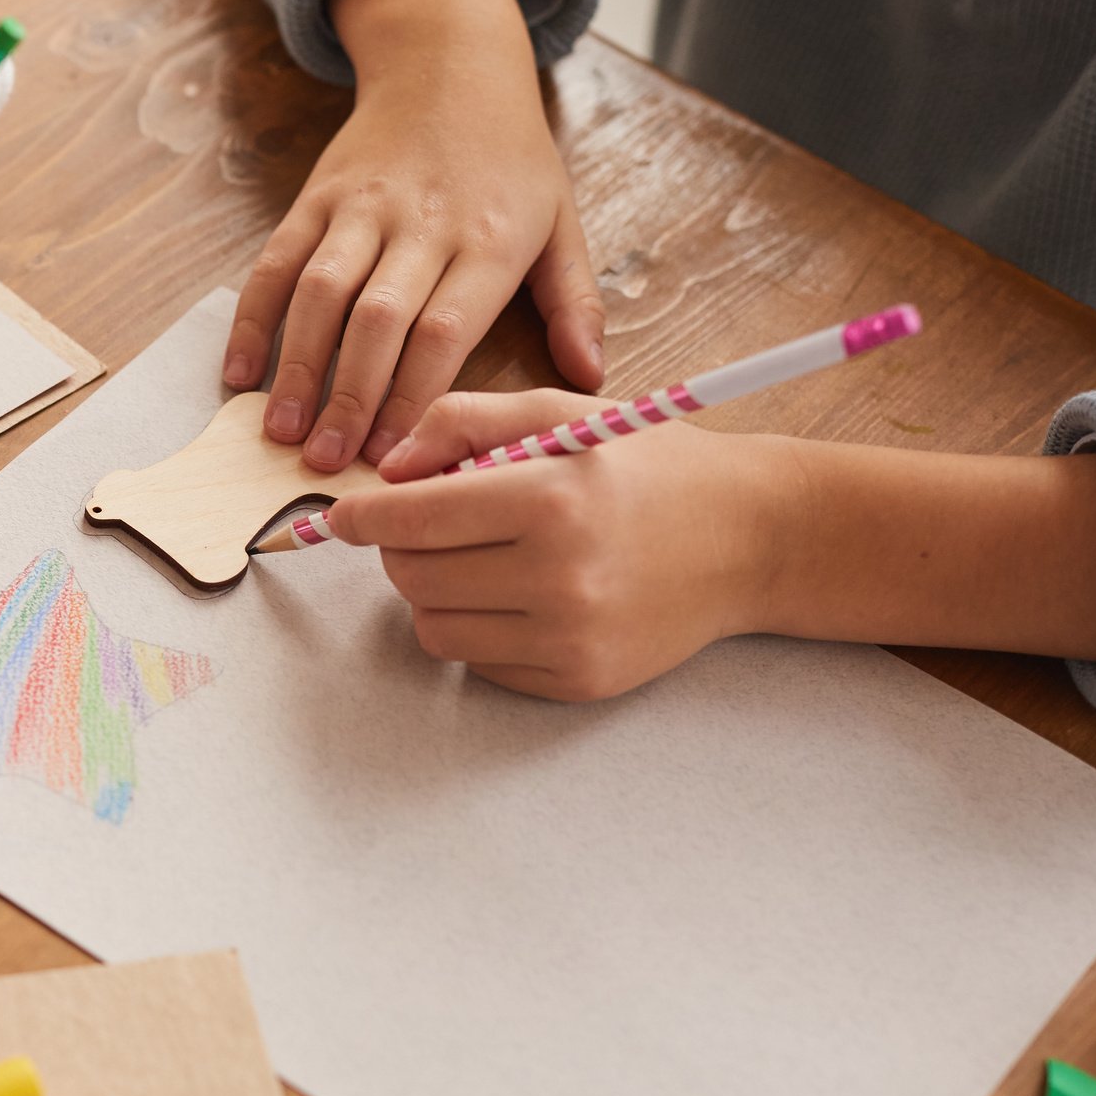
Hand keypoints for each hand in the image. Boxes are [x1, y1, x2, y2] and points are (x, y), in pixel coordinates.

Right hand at [226, 0, 604, 472]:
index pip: (443, 331)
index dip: (412, 397)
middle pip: (377, 321)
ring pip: (320, 294)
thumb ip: (574, 301)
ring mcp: (360, 208)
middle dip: (349, 398)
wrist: (450, 65)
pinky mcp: (315, 198)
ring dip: (297, 367)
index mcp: (489, 238)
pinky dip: (251, 320)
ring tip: (282, 432)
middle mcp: (421, 223)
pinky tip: (239, 374)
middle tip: (329, 464)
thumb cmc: (510, 160)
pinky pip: (275, 263)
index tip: (395, 459)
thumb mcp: (562, 222)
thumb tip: (590, 374)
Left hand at [321, 389, 791, 700]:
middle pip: (411, 578)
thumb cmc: (647, 466)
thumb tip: (385, 469)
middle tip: (437, 524)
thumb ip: (461, 421)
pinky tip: (526, 596)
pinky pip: (479, 664)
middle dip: (405, 548)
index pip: (410, 520)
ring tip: (488, 557)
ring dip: (439, 591)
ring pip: (434, 628)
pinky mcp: (578, 683)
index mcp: (550, 499)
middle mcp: (559, 577)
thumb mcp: (560, 412)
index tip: (345, 514)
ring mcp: (570, 640)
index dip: (361, 517)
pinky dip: (482, 630)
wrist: (751, 538)